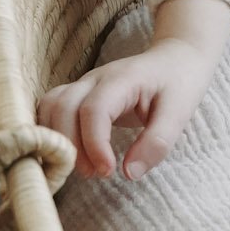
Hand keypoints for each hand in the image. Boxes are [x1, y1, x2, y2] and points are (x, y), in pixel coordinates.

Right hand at [36, 0, 229, 181]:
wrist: (177, 57)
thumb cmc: (179, 83)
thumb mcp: (180, 113)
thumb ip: (157, 143)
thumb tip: (129, 173)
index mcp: (123, 79)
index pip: (94, 110)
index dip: (95, 144)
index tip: (108, 171)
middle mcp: (96, 78)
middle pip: (63, 108)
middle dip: (72, 146)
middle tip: (96, 173)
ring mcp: (84, 84)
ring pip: (49, 106)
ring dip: (57, 139)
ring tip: (83, 166)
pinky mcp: (79, 93)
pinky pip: (50, 109)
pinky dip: (52, 132)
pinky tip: (70, 154)